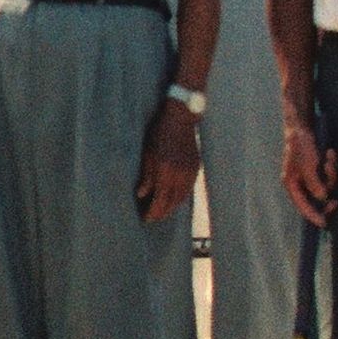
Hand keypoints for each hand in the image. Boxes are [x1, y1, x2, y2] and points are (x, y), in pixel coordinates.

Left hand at [135, 101, 199, 225]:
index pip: (160, 201)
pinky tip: (174, 198)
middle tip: (153, 218)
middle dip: (162, 213)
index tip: (146, 219)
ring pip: (182, 197)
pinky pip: (188, 188)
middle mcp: (180, 176)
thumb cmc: (159, 134)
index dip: (153, 212)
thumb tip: (141, 195)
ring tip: (163, 211)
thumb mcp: (148, 154)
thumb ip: (146, 177)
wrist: (181, 120)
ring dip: (172, 207)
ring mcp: (190, 172)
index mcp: (165, 172)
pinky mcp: (196, 168)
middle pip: (172, 202)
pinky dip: (181, 197)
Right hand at [281, 123, 333, 224]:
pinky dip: (331, 165)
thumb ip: (314, 182)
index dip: (312, 215)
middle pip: (316, 197)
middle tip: (336, 202)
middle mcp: (299, 182)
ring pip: (325, 184)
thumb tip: (322, 198)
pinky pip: (327, 174)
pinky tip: (329, 153)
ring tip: (330, 157)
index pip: (302, 205)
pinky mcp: (316, 168)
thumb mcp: (308, 164)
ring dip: (331, 172)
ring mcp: (308, 175)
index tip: (324, 224)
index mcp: (291, 183)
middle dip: (327, 190)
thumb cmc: (301, 143)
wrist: (302, 125)